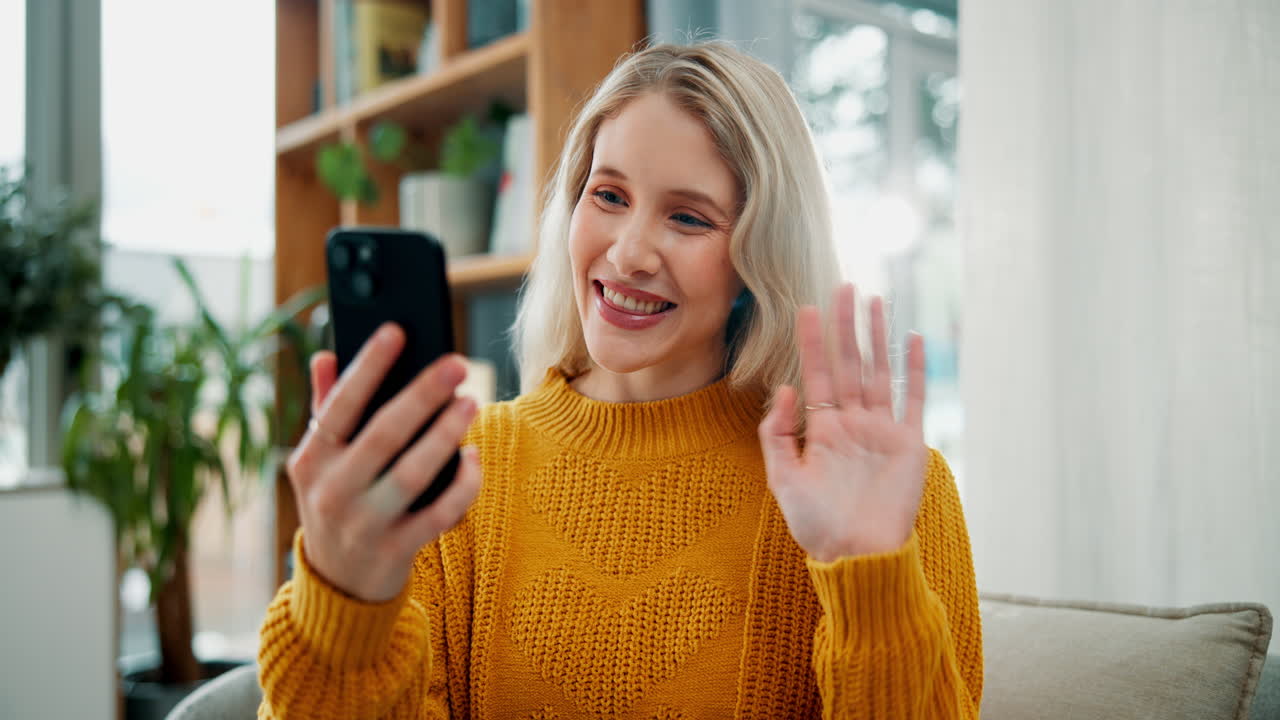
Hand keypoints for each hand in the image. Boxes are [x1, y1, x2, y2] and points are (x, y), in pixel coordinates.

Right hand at [285, 323, 482, 602]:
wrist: (337, 585)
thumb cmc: (337, 503)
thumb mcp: (318, 462)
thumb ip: (324, 409)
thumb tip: (324, 355)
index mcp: (312, 460)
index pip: (339, 405)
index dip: (367, 367)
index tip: (396, 331)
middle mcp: (333, 491)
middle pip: (382, 436)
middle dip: (421, 397)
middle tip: (456, 364)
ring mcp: (364, 524)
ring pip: (412, 474)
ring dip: (444, 436)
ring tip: (470, 403)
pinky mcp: (396, 551)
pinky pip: (439, 514)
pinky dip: (461, 485)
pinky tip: (474, 457)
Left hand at [758, 284, 928, 561]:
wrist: (857, 555)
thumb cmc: (817, 524)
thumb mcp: (784, 478)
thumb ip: (778, 434)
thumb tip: (786, 388)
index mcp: (823, 429)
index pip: (816, 373)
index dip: (811, 341)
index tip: (805, 308)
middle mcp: (853, 423)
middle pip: (849, 363)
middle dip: (845, 326)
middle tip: (843, 286)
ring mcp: (882, 430)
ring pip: (880, 372)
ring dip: (878, 337)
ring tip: (875, 301)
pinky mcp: (909, 443)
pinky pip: (913, 399)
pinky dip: (915, 369)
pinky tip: (912, 339)